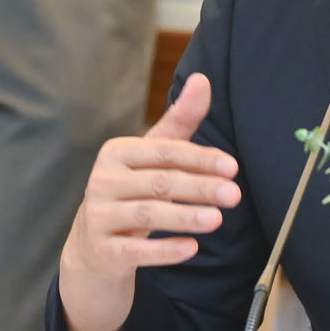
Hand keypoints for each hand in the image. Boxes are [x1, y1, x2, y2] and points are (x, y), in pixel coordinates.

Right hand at [59, 72, 239, 289]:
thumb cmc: (133, 191)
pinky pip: (135, 251)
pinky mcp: (103, 250)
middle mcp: (103, 181)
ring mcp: (100, 216)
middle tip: (234, 195)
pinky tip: (191, 248)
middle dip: (199, 188)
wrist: (95, 247)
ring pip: (147, 215)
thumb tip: (203, 80)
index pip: (164, 152)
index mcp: (116, 152)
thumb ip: (180, 121)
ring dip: (184, 217)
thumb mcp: (152, 157)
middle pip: (159, 183)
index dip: (200, 159)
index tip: (232, 168)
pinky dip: (164, 250)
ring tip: (217, 219)